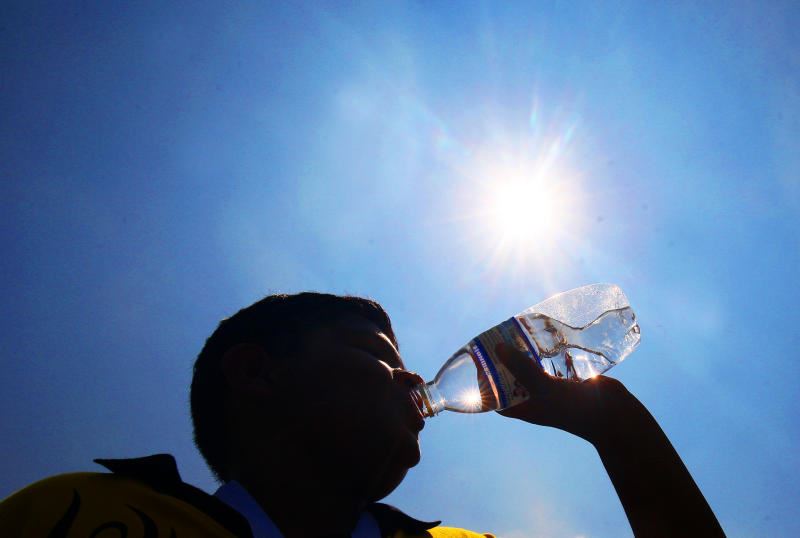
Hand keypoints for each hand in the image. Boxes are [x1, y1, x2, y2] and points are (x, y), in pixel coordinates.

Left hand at [495, 343, 635, 443]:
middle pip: (511, 380)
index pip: (494, 398)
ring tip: (517, 334)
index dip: (482, 383)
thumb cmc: (575, 408)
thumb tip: (497, 348)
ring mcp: (552, 391)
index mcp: (524, 409)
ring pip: (531, 371)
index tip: (477, 360)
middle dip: (503, 362)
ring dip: (525, 355)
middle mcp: (535, 400)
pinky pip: (551, 366)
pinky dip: (546, 354)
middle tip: (497, 338)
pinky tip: (544, 337)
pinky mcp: (568, 382)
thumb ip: (521, 368)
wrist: (615, 416)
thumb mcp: (543, 388)